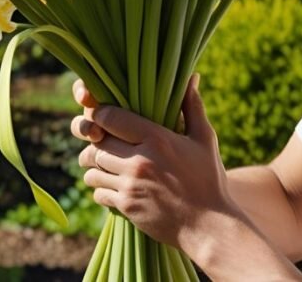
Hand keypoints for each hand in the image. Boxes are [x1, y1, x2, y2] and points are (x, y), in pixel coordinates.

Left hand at [70, 75, 236, 257]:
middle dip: (94, 139)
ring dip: (93, 163)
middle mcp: (139, 160)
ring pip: (92, 167)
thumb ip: (192, 105)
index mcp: (157, 138)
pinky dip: (99, 187)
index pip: (111, 117)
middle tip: (97, 137)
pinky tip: (110, 184)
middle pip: (97, 142)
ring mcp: (131, 185)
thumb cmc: (209, 178)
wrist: (209, 225)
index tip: (100, 114)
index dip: (100, 113)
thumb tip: (192, 76)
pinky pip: (97, 192)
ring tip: (101, 160)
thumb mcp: (204, 138)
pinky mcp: (127, 207)